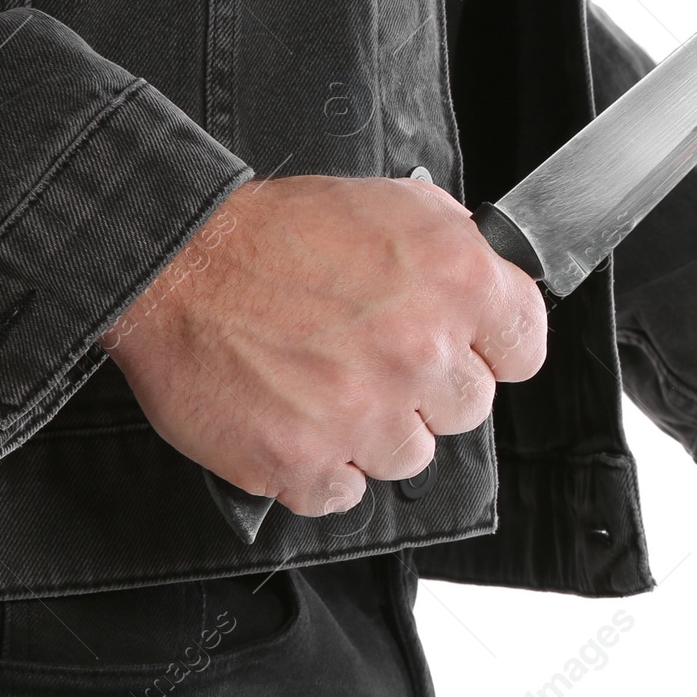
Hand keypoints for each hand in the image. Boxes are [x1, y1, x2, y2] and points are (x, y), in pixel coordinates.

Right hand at [104, 176, 545, 515]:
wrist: (172, 262)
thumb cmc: (272, 233)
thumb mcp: (387, 202)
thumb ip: (452, 246)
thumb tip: (485, 286)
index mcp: (454, 279)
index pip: (525, 348)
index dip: (491, 349)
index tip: (466, 349)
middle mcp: (418, 350)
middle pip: (468, 410)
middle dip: (427, 389)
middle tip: (373, 358)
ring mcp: (363, 413)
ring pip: (411, 458)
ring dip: (375, 432)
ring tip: (327, 386)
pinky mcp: (304, 461)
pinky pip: (344, 494)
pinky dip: (322, 469)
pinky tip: (299, 422)